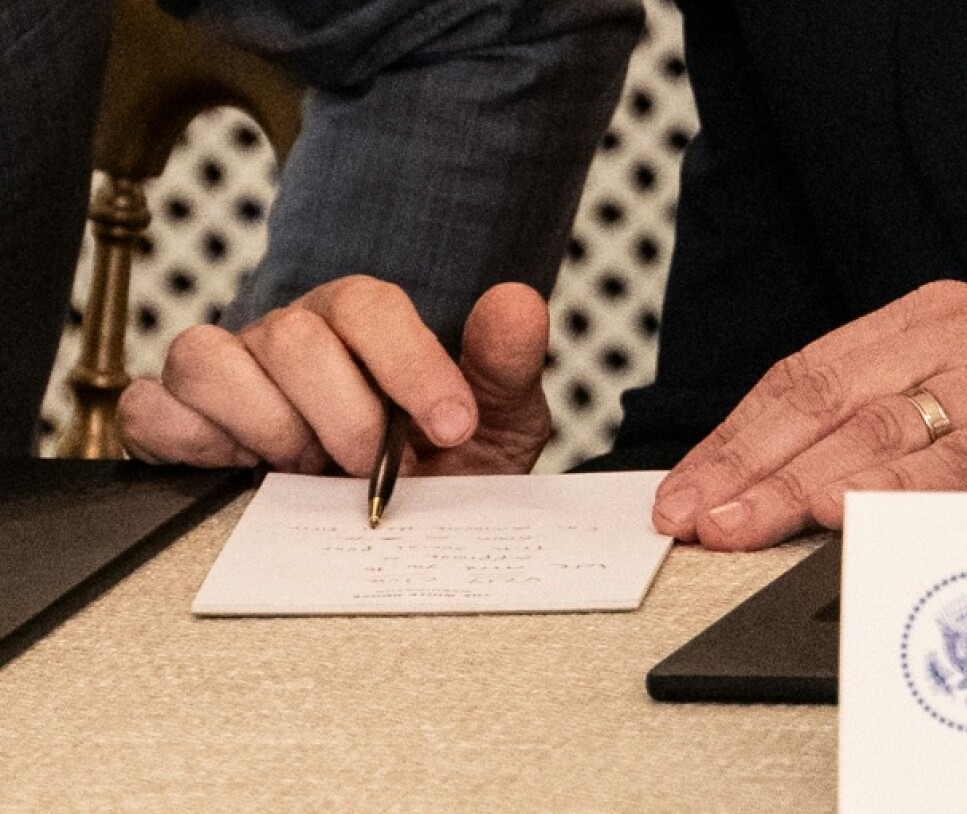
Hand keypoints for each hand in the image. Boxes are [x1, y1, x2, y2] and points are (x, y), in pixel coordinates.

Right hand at [119, 277, 550, 475]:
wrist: (388, 526)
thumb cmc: (437, 469)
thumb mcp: (492, 430)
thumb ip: (502, 370)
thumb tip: (517, 304)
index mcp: (362, 325)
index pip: (370, 308)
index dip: (412, 365)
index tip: (451, 427)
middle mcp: (290, 339)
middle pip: (292, 337)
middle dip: (344, 415)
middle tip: (371, 467)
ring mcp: (231, 375)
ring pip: (207, 358)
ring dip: (266, 427)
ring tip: (306, 473)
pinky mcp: (181, 421)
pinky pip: (154, 409)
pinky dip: (191, 440)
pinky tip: (242, 473)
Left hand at [652, 280, 966, 549]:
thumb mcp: (961, 367)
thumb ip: (880, 408)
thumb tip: (784, 471)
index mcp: (917, 318)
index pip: (800, 375)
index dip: (732, 435)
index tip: (687, 484)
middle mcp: (948, 339)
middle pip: (820, 399)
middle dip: (743, 464)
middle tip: (691, 513)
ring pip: (878, 430)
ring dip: (797, 483)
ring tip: (741, 522)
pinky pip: (964, 463)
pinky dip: (901, 490)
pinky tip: (848, 513)